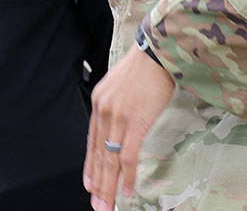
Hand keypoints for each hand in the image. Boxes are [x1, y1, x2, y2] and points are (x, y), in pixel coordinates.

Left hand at [83, 47, 174, 209]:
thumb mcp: (120, 85)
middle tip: (96, 205)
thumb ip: (116, 105)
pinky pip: (129, 155)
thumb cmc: (144, 67)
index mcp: (99, 103)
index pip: (91, 142)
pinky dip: (127, 175)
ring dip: (109, 186)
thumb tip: (120, 122)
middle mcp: (104, 111)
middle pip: (99, 155)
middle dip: (98, 184)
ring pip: (111, 159)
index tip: (89, 185)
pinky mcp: (136, 121)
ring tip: (107, 205)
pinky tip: (127, 190)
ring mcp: (118, 118)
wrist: (157, 51)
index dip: (90, 166)